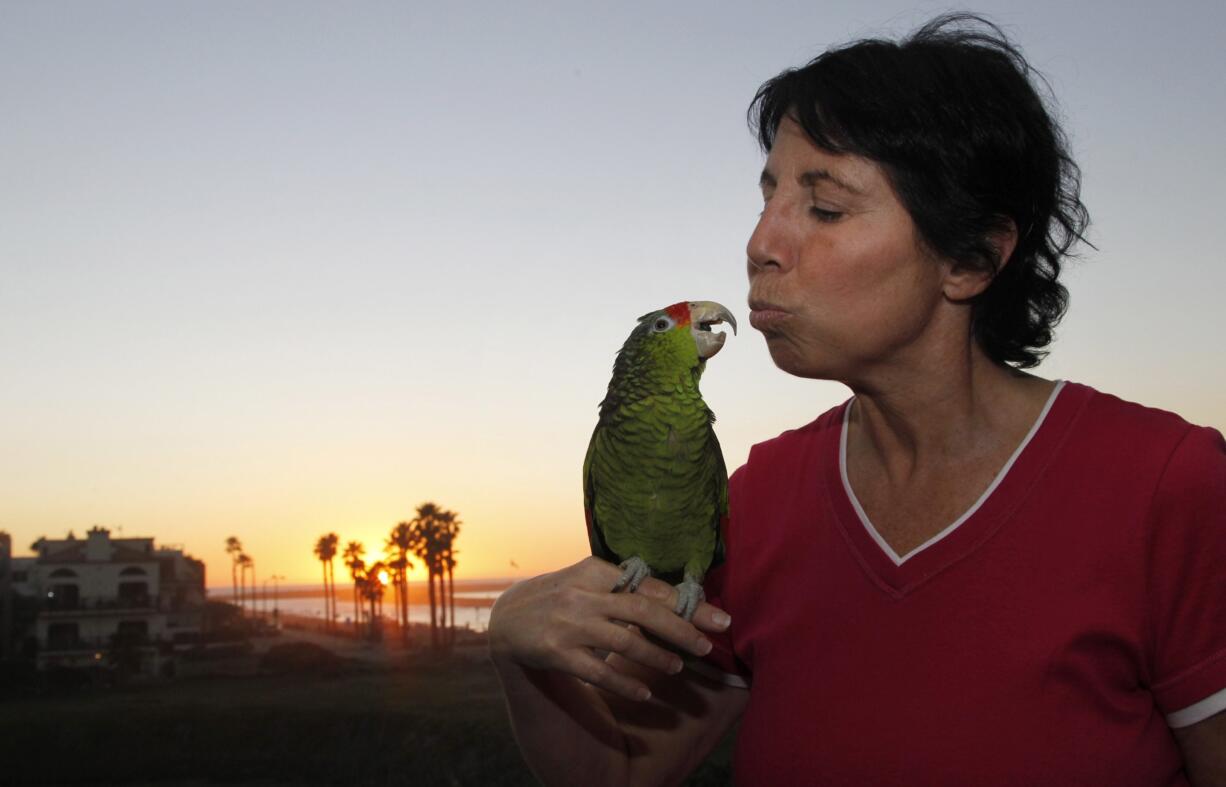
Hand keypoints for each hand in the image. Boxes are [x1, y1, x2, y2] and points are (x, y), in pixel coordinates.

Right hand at [488, 556, 731, 701]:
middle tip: (708, 646)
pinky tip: (644, 694)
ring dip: (657, 657)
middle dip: (681, 629)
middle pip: (643, 611)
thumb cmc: (559, 597)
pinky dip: (624, 684)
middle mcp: (583, 595)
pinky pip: (598, 672)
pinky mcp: (556, 653)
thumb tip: (674, 595)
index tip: (718, 618)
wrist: (506, 619)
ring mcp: (569, 625)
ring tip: (679, 667)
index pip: (649, 586)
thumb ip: (622, 586)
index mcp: (594, 570)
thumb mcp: (586, 581)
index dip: (686, 603)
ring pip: (624, 642)